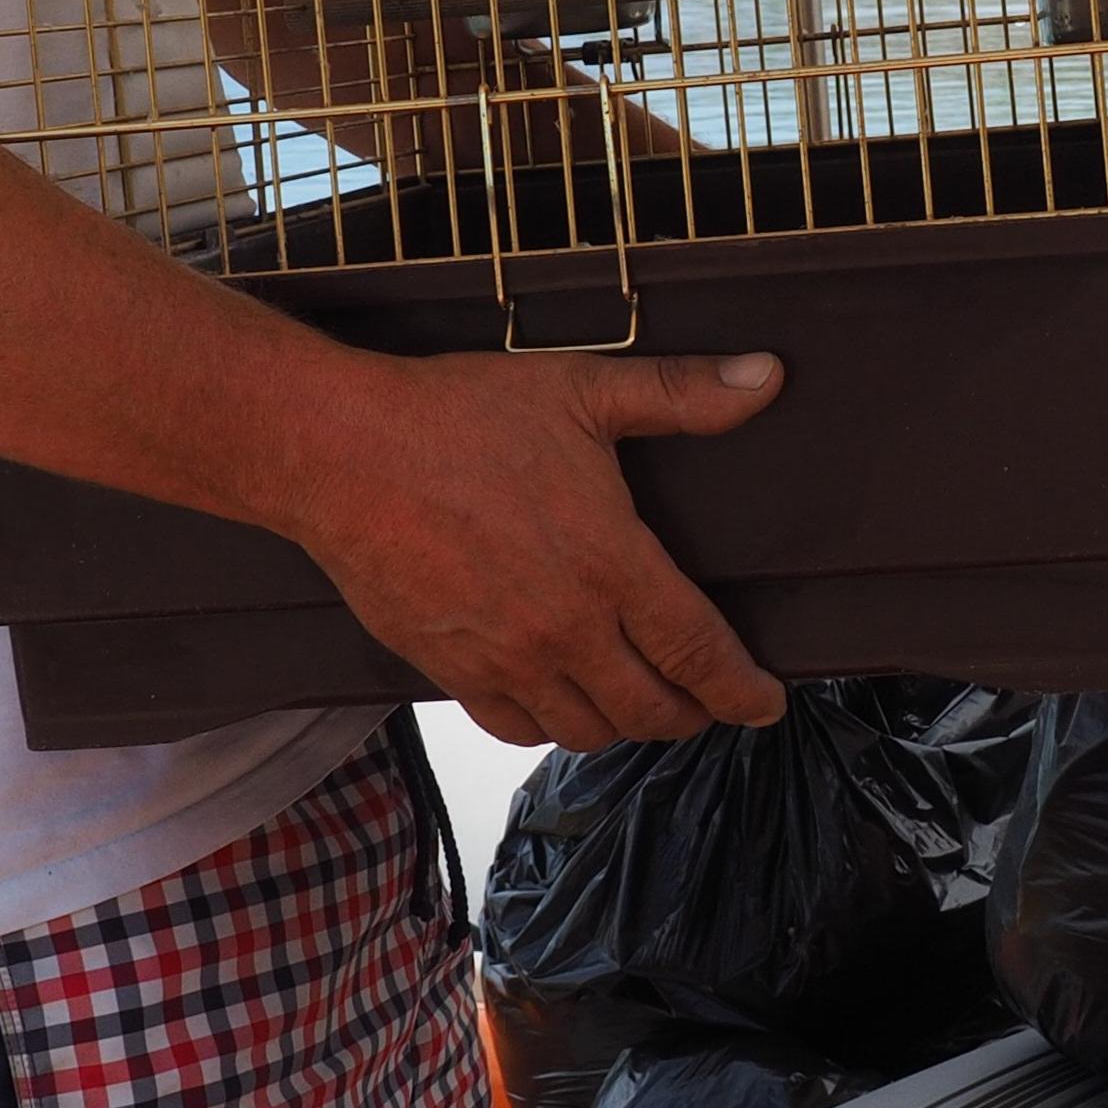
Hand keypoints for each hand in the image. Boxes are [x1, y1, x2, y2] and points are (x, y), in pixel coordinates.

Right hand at [283, 348, 788, 748]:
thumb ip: (682, 393)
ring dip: (625, 724)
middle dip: (693, 713)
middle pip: (652, 709)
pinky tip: (563, 702)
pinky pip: (516, 728)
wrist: (340, 452)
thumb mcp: (581, 388)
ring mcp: (504, 658)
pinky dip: (552, 726)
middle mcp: (564, 627)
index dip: (742, 689)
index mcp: (610, 563)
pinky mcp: (450, 670)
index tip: (766, 703)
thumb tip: (767, 377)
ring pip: (587, 730)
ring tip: (640, 700)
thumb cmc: (458, 416)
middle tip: (708, 700)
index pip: (699, 652)